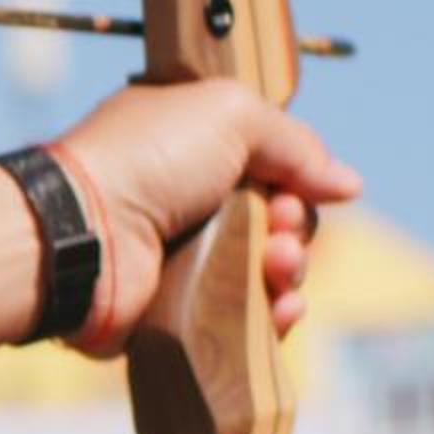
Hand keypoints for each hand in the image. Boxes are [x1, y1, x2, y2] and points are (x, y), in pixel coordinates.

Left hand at [51, 79, 362, 352]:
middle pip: (278, 221)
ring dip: (290, 269)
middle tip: (281, 227)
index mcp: (192, 148)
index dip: (297, 180)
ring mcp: (182, 258)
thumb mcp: (229, 114)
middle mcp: (186, 200)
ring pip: (268, 272)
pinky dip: (274, 315)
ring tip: (276, 266)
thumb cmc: (147, 159)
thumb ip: (294, 142)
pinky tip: (280, 309)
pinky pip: (246, 319)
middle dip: (297, 226)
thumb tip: (348, 183)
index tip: (298, 188)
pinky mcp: (180, 311)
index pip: (270, 166)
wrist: (85, 231)